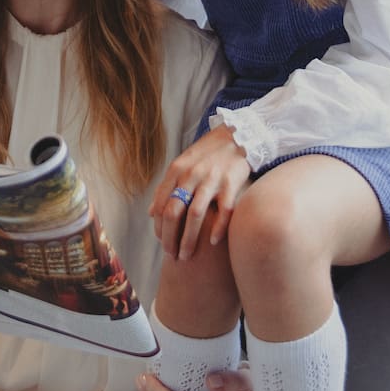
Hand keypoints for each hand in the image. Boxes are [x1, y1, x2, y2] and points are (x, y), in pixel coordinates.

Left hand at [150, 124, 250, 260]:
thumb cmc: (208, 153)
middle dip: (170, 238)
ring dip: (189, 239)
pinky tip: (212, 242)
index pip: (161, 205)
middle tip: (172, 256)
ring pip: (196, 214)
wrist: (239, 135)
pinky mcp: (232, 183)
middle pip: (174, 212)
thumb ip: (166, 186)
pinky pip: (224, 210)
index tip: (162, 242)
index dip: (159, 228)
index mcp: (177, 170)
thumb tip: (150, 213)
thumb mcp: (182, 163)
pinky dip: (218, 227)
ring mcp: (212, 179)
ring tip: (187, 255)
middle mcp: (192, 174)